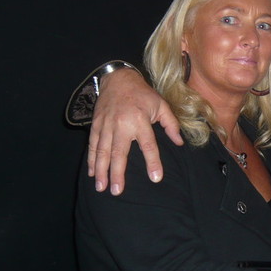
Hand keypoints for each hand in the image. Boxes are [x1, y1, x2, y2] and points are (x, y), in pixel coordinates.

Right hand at [88, 68, 181, 193]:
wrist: (118, 78)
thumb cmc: (142, 94)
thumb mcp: (161, 105)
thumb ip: (171, 124)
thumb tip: (179, 143)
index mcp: (140, 120)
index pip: (148, 145)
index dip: (153, 162)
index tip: (155, 178)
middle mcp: (122, 124)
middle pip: (119, 153)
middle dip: (117, 173)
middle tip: (117, 191)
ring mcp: (106, 125)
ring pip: (102, 151)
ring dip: (101, 171)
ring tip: (101, 187)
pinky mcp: (96, 125)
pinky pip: (92, 144)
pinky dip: (91, 159)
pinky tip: (92, 173)